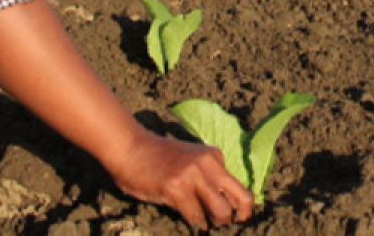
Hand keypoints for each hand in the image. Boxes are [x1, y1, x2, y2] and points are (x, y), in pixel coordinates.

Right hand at [108, 132, 252, 230]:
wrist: (130, 148)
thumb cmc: (158, 159)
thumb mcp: (191, 161)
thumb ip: (208, 177)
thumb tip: (227, 207)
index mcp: (214, 156)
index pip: (241, 188)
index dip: (243, 209)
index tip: (238, 219)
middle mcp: (208, 163)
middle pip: (241, 199)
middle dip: (234, 218)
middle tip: (221, 224)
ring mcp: (192, 175)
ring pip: (221, 211)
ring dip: (214, 223)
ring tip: (205, 224)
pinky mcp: (176, 187)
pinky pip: (196, 216)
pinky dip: (196, 224)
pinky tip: (192, 223)